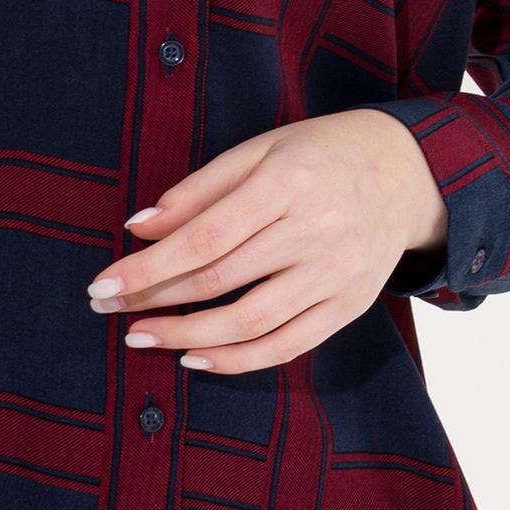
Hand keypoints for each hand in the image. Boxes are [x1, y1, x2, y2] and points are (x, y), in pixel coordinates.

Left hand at [84, 110, 449, 373]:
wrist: (407, 173)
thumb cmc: (319, 154)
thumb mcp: (260, 150)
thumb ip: (198, 190)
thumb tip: (138, 228)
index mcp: (287, 182)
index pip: (203, 238)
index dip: (147, 268)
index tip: (102, 285)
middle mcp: (315, 231)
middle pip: (219, 280)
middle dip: (154, 300)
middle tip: (108, 309)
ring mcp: (336, 274)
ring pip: (250, 323)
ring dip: (186, 337)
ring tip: (140, 338)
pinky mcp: (350, 306)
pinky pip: (287, 346)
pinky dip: (237, 360)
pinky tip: (194, 357)